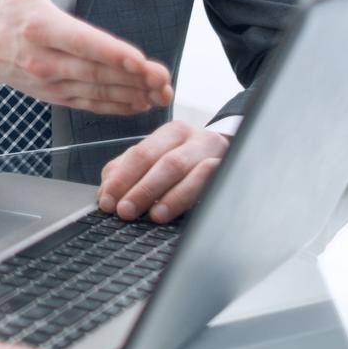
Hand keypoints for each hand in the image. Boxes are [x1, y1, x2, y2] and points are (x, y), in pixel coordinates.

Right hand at [0, 0, 173, 114]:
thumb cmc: (1, 5)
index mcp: (38, 27)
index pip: (79, 42)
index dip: (110, 53)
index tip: (139, 60)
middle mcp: (42, 59)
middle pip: (94, 71)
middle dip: (132, 78)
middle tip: (163, 79)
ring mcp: (48, 81)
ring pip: (95, 91)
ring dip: (131, 94)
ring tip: (161, 93)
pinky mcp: (52, 94)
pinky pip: (88, 103)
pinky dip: (116, 106)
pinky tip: (140, 103)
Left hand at [98, 120, 228, 222]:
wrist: (242, 156)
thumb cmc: (191, 163)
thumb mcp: (160, 162)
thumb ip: (129, 172)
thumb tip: (106, 193)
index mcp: (170, 133)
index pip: (139, 153)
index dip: (120, 179)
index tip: (107, 201)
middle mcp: (191, 138)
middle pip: (160, 161)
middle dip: (139, 188)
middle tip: (124, 211)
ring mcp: (212, 151)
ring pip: (183, 168)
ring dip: (164, 195)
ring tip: (151, 215)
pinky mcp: (229, 167)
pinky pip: (209, 179)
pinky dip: (189, 194)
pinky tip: (178, 210)